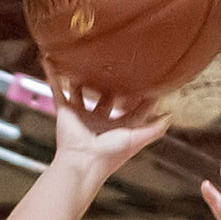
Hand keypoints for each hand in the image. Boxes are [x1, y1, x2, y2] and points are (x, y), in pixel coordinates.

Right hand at [48, 71, 167, 179]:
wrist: (82, 162)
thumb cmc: (109, 154)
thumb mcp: (136, 138)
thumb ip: (154, 129)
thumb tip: (171, 116)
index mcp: (116, 126)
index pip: (130, 106)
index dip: (138, 93)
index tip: (146, 74)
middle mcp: (99, 119)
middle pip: (104, 96)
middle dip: (109, 81)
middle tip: (114, 59)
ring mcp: (81, 114)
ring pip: (80, 90)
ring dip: (80, 76)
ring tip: (83, 57)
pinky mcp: (65, 110)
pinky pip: (57, 89)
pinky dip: (53, 75)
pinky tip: (50, 59)